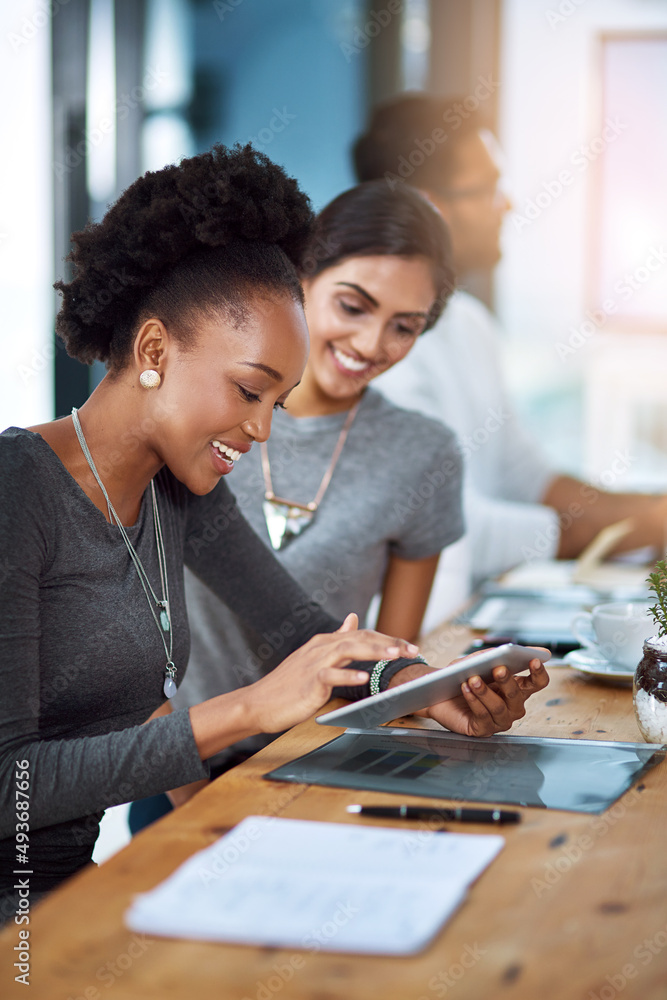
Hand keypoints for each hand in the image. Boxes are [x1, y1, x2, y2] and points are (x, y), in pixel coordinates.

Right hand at [244, 613, 418, 733]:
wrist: (258, 703)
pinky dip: (347, 676)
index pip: (362, 635)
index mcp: (325, 643)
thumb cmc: (288, 685)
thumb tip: (353, 620)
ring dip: (373, 652)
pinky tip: (362, 679)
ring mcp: (313, 664)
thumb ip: (336, 640)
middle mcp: (321, 648)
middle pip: (360, 639)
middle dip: (389, 643)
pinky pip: (330, 676)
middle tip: (412, 649)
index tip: (409, 647)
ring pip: (348, 650)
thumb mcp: (315, 658)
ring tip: (395, 656)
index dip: (387, 639)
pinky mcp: (307, 681)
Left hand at [426, 656, 549, 736]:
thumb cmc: (461, 675)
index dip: (539, 673)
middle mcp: (512, 707)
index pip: (537, 683)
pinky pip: (483, 716)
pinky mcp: (484, 730)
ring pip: (499, 707)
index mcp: (517, 688)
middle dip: (508, 681)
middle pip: (517, 695)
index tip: (534, 660)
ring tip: (473, 679)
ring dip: (485, 692)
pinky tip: (466, 689)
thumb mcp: (476, 661)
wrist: (438, 691)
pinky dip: (474, 701)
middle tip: (498, 668)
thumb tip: (509, 649)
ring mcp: (500, 720)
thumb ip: (493, 654)